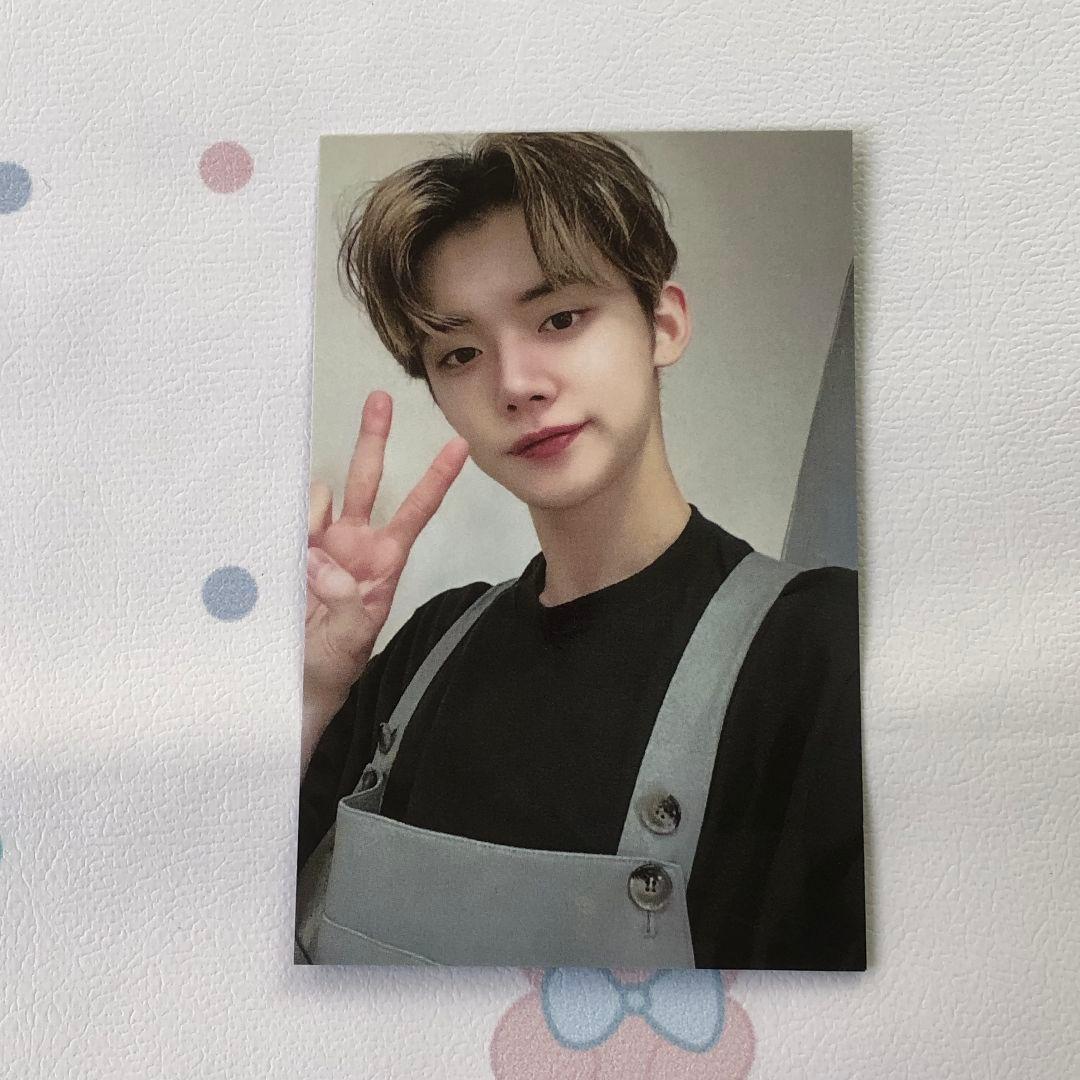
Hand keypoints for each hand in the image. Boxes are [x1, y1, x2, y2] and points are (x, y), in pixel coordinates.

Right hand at [304, 390, 469, 709]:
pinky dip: (282, 519)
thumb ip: (345, 600)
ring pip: (319, 495)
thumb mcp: (352, 639)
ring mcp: (318, 544)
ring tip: (303, 556)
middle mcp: (353, 544)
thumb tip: (320, 558)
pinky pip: (286, 519)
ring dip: (311, 504)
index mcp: (382, 561)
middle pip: (367, 480)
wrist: (293, 681)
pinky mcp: (285, 550)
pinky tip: (278, 545)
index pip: (416, 511)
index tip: (459, 445)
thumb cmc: (333, 664)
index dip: (436, 479)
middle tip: (380, 399)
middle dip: (373, 439)